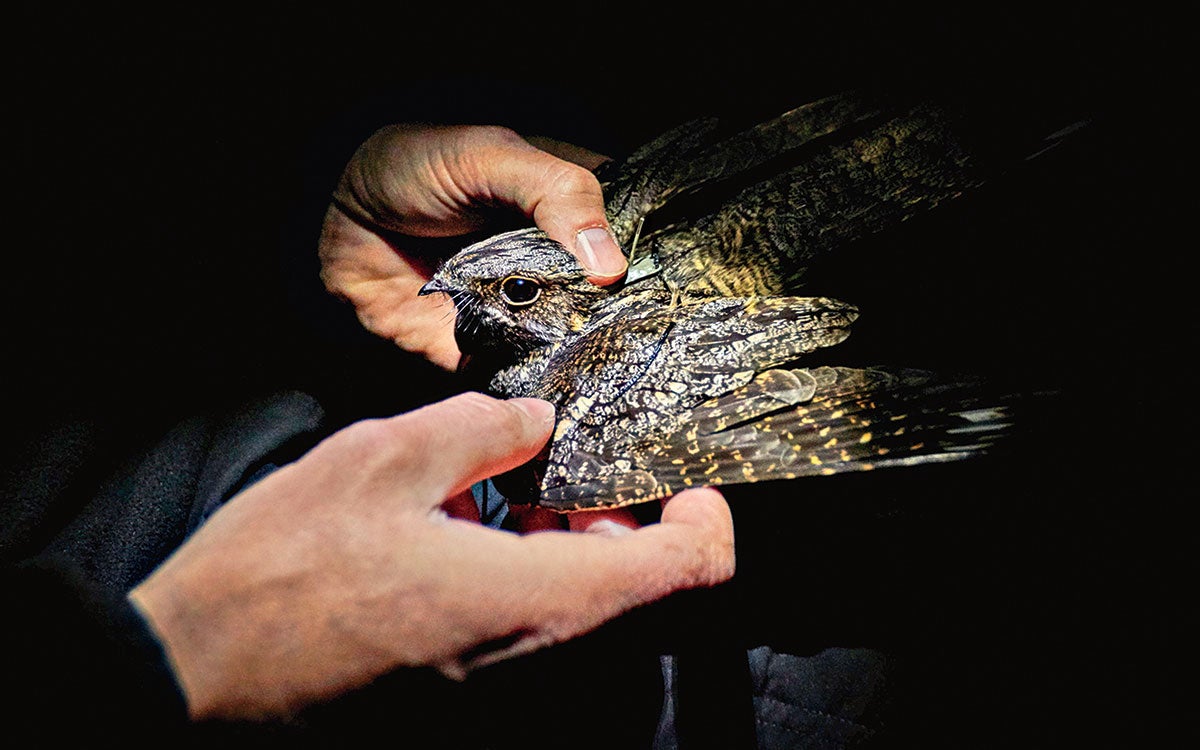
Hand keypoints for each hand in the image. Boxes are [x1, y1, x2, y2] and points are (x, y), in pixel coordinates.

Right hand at [129, 393, 733, 720]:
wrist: (197, 680)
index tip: (679, 475)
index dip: (707, 515)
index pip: (690, 571)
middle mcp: (540, 662)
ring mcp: (506, 693)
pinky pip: (543, 641)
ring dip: (578, 552)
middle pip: (649, 597)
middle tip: (573, 477)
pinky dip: (537, 584)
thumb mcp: (380, 462)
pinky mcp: (470, 701)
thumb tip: (539, 424)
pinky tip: (472, 542)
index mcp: (539, 601)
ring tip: (512, 501)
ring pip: (595, 618)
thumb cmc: (280, 574)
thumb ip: (480, 431)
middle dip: (630, 525)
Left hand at [319, 125, 627, 370]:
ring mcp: (516, 310)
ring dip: (572, 365)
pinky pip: (509, 376)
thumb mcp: (494, 157)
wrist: (339, 207)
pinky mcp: (476, 347)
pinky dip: (520, 387)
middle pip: (602, 307)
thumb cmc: (418, 164)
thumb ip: (556, 195)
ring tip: (594, 380)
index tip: (670, 299)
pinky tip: (540, 395)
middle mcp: (552, 267)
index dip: (650, 272)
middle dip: (615, 329)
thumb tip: (609, 267)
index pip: (628, 247)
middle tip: (635, 349)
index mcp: (569, 214)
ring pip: (562, 348)